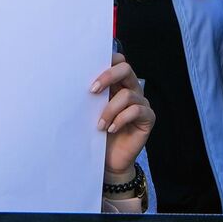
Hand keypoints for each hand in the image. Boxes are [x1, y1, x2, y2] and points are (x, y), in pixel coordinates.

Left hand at [92, 52, 153, 177]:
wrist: (109, 161)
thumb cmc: (98, 134)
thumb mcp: (92, 112)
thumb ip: (92, 96)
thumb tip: (75, 82)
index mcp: (118, 85)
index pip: (118, 62)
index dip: (108, 60)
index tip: (89, 69)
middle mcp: (132, 90)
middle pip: (126, 70)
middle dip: (108, 76)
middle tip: (92, 90)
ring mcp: (141, 104)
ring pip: (128, 94)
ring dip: (110, 110)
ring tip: (99, 125)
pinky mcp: (148, 118)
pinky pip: (136, 111)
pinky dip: (120, 119)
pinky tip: (111, 129)